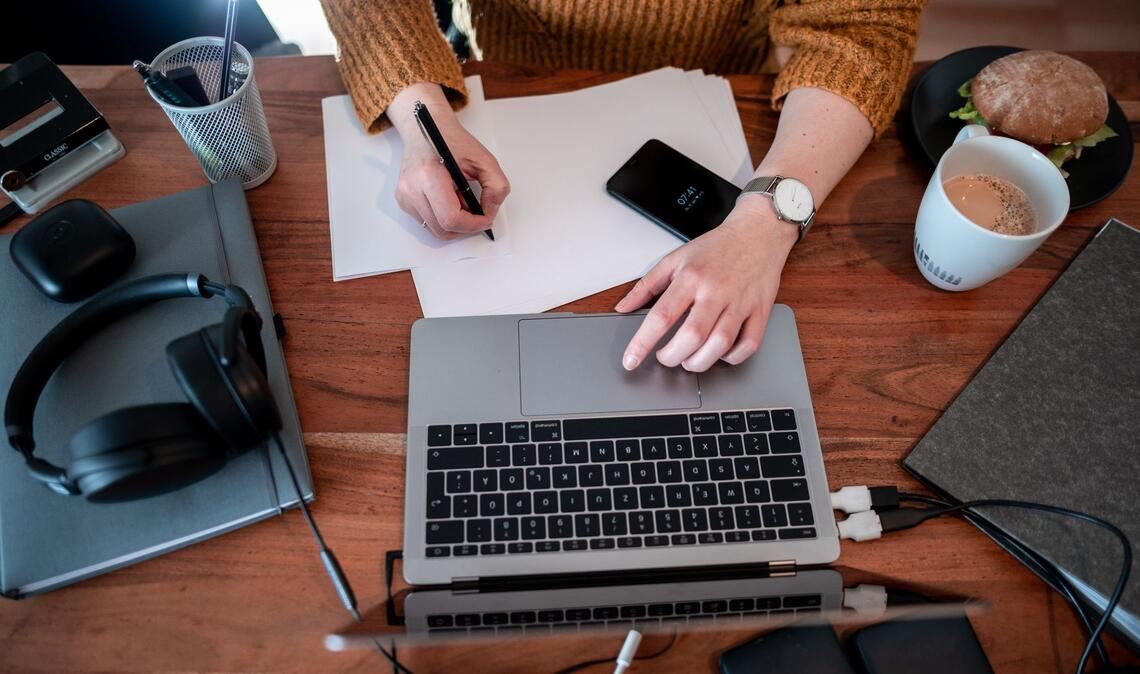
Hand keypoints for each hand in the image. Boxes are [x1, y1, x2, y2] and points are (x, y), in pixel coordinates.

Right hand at [389, 83, 509, 239]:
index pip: (451, 218)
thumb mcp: (484, 158)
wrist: (425, 128)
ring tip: (464, 203)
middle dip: (466, 227)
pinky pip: (428, 223)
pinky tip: (451, 201)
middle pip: (443, 229)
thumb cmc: (451, 140)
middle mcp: (411, 189)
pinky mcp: (403, 201)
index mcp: (428, 176)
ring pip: (436, 230)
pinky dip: (444, 219)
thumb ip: (496, 187)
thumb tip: (490, 212)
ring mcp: (404, 197)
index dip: (473, 224)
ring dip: (455, 224)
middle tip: (479, 214)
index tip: (486, 218)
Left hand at [615, 199, 797, 371]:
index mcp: (691, 278)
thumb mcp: (675, 259)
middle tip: (665, 357)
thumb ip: (646, 285)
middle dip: (672, 357)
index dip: (642, 343)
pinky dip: (732, 357)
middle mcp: (716, 291)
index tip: (631, 360)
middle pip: (692, 336)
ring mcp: (740, 302)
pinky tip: (719, 353)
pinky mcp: (760, 311)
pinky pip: (749, 344)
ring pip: (720, 344)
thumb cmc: (716, 248)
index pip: (661, 316)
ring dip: (699, 362)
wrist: (758, 233)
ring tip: (688, 359)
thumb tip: (623, 307)